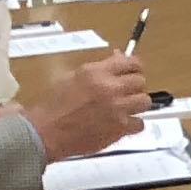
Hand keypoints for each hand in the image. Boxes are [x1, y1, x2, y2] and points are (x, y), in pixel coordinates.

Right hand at [23, 53, 151, 160]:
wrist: (45, 133)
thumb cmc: (53, 104)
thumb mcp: (71, 76)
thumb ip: (99, 68)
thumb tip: (119, 56)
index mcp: (96, 72)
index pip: (131, 62)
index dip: (135, 67)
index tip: (133, 72)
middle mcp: (110, 88)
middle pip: (140, 81)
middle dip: (134, 86)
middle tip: (126, 92)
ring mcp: (117, 109)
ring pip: (145, 101)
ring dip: (136, 104)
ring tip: (126, 108)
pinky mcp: (119, 129)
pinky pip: (140, 124)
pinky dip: (133, 125)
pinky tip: (123, 124)